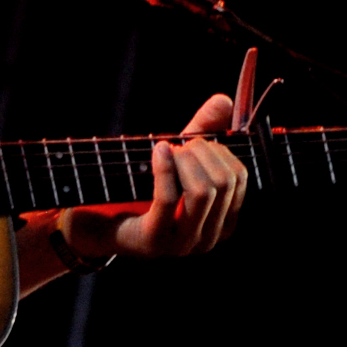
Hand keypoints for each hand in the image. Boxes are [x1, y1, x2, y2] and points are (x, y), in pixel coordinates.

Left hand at [58, 52, 254, 263]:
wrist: (106, 223)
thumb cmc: (148, 188)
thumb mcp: (181, 158)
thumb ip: (206, 129)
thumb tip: (224, 101)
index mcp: (223, 221)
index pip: (240, 178)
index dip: (222, 151)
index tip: (200, 141)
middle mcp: (209, 237)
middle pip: (224, 182)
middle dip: (203, 151)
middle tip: (182, 144)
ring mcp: (183, 244)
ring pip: (202, 191)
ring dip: (185, 159)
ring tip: (168, 150)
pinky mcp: (155, 242)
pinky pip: (168, 198)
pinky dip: (164, 166)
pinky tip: (158, 150)